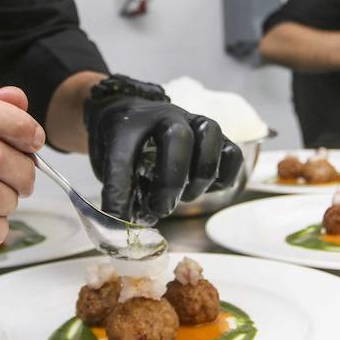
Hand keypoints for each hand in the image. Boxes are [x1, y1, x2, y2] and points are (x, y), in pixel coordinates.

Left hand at [85, 76, 242, 224]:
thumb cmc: (122, 144)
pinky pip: (233, 153)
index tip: (117, 217)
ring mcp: (193, 122)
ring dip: (201, 175)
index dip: (119, 192)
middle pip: (178, 137)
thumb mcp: (107, 161)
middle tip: (160, 209)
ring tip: (186, 197)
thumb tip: (127, 224)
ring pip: (210, 136)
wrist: (136, 114)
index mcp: (127, 123)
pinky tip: (206, 189)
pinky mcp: (216, 138)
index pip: (122, 156)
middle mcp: (164, 116)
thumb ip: (119, 188)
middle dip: (171, 181)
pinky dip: (224, 176)